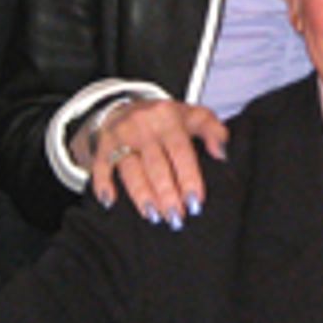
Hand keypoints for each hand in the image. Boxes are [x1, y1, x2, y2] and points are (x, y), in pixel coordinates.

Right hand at [88, 98, 228, 226]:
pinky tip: (110, 201)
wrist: (126, 105)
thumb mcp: (194, 115)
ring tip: (154, 216)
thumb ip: (213, 130)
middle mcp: (144, 126)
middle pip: (156, 165)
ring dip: (142, 195)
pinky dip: (103, 183)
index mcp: (169, 118)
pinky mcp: (103, 145)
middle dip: (167, 194)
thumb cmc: (165, 118)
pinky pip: (101, 166)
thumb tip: (221, 153)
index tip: (196, 202)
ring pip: (131, 169)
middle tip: (177, 217)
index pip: (181, 151)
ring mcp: (121, 135)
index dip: (189, 178)